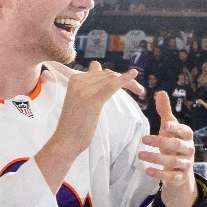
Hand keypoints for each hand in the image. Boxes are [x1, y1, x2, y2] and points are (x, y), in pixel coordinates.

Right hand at [36, 61, 141, 190]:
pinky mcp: (92, 100)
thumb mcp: (80, 98)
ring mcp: (84, 90)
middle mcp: (78, 81)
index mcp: (74, 78)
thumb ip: (89, 83)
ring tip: (141, 91)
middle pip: (109, 74)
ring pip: (112, 79)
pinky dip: (125, 79)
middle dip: (126, 80)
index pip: (101, 71)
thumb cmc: (75, 123)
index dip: (117, 76)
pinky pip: (112, 86)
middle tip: (139, 90)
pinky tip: (134, 74)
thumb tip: (97, 65)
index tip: (129, 84)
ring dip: (130, 83)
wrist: (66, 141)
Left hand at [140, 91, 201, 206]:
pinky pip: (171, 176)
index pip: (183, 131)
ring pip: (173, 162)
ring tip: (140, 155)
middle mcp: (189, 149)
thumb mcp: (170, 128)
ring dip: (156, 158)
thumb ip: (165, 111)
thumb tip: (160, 92)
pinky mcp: (180, 177)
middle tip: (144, 139)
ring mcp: (185, 164)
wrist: (182, 169)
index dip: (175, 128)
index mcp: (187, 136)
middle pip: (177, 146)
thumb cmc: (174, 143)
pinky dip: (159, 174)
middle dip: (161, 142)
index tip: (164, 125)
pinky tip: (147, 170)